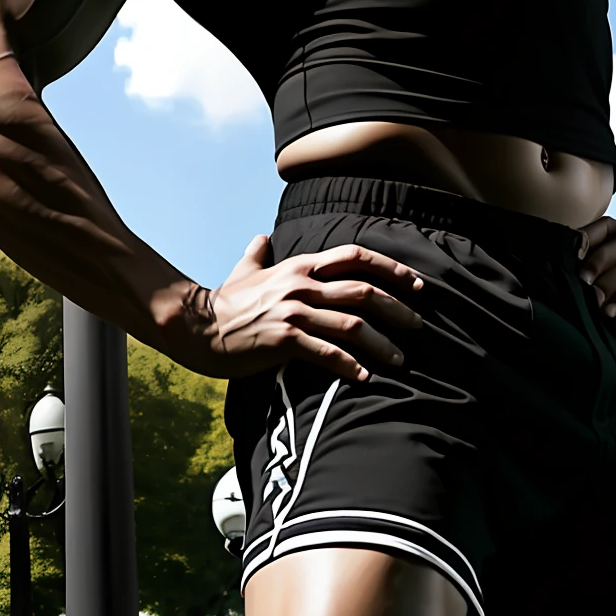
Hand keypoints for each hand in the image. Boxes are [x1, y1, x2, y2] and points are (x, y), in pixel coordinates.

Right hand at [187, 235, 426, 382]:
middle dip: (397, 308)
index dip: (389, 268)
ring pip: (352, 324)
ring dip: (381, 344)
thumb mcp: (245, 270)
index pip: (354, 257)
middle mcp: (301, 284)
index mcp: (299, 266)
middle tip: (417, 325)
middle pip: (362, 290)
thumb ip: (258, 254)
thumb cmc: (225, 301)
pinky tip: (364, 377)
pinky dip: (350, 366)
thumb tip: (260, 238)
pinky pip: (327, 353)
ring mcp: (293, 311)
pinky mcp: (284, 339)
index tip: (414, 283)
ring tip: (399, 360)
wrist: (198, 326)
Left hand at [577, 218, 615, 316]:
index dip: (576, 246)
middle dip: (586, 274)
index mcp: (615, 229)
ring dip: (602, 291)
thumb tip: (574, 280)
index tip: (561, 260)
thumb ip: (602, 255)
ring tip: (591, 305)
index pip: (591, 233)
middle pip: (602, 256)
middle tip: (574, 289)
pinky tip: (610, 311)